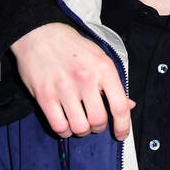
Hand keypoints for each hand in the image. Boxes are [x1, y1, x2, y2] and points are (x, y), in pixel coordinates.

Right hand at [9, 23, 135, 139]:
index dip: (123, 126)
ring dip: (82, 131)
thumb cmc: (73, 47)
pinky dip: (64, 131)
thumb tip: (129, 106)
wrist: (40, 34)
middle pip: (98, 121)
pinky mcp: (45, 96)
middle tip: (95, 123)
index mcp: (104, 69)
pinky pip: (59, 126)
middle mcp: (86, 79)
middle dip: (99, 128)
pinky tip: (66, 124)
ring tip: (80, 122)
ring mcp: (64, 88)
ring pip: (79, 127)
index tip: (120, 135)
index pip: (119, 107)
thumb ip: (113, 84)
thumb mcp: (100, 58)